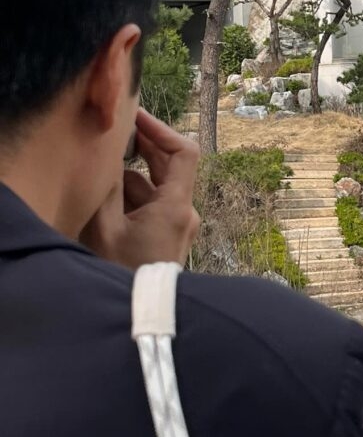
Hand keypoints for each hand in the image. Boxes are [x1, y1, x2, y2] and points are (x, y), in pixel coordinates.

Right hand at [80, 108, 199, 268]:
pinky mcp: (167, 238)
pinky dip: (132, 196)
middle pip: (169, 166)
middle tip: (116, 130)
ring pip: (156, 187)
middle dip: (143, 146)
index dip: (162, 130)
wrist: (138, 319)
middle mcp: (184, 213)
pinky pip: (152, 207)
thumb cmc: (122, 275)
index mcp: (176, 206)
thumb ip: (109, 187)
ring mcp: (177, 227)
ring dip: (132, 174)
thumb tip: (110, 155)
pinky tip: (107, 195)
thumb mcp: (105, 227)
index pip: (184, 152)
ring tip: (104, 163)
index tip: (136, 116)